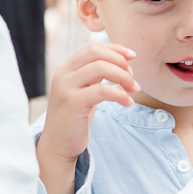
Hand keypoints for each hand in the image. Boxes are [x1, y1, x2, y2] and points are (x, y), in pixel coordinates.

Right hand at [38, 43, 137, 164]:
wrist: (58, 145)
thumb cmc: (75, 119)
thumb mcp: (83, 91)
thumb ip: (94, 76)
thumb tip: (119, 61)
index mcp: (66, 68)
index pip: (93, 48)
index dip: (116, 49)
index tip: (132, 56)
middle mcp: (63, 74)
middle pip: (97, 54)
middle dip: (121, 62)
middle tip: (133, 78)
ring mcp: (66, 87)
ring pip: (101, 68)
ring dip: (123, 77)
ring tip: (134, 89)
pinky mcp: (73, 102)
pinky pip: (103, 90)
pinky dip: (120, 94)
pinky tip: (128, 102)